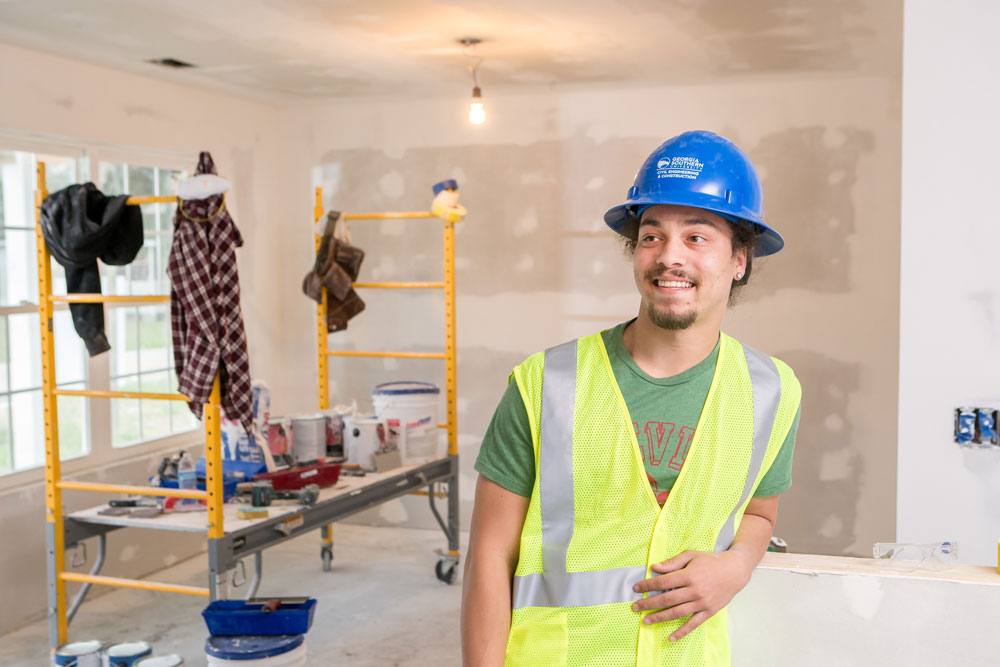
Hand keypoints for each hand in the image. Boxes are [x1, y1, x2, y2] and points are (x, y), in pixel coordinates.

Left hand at [631, 549, 753, 641]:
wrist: (735, 570)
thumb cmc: (712, 560)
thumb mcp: (691, 555)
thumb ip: (672, 562)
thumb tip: (654, 568)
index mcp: (689, 575)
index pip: (663, 583)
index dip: (647, 585)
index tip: (636, 588)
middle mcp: (694, 591)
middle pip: (666, 599)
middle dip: (648, 604)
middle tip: (635, 607)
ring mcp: (702, 603)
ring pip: (677, 613)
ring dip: (660, 618)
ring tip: (646, 621)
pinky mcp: (708, 611)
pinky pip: (693, 624)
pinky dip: (682, 632)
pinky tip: (671, 637)